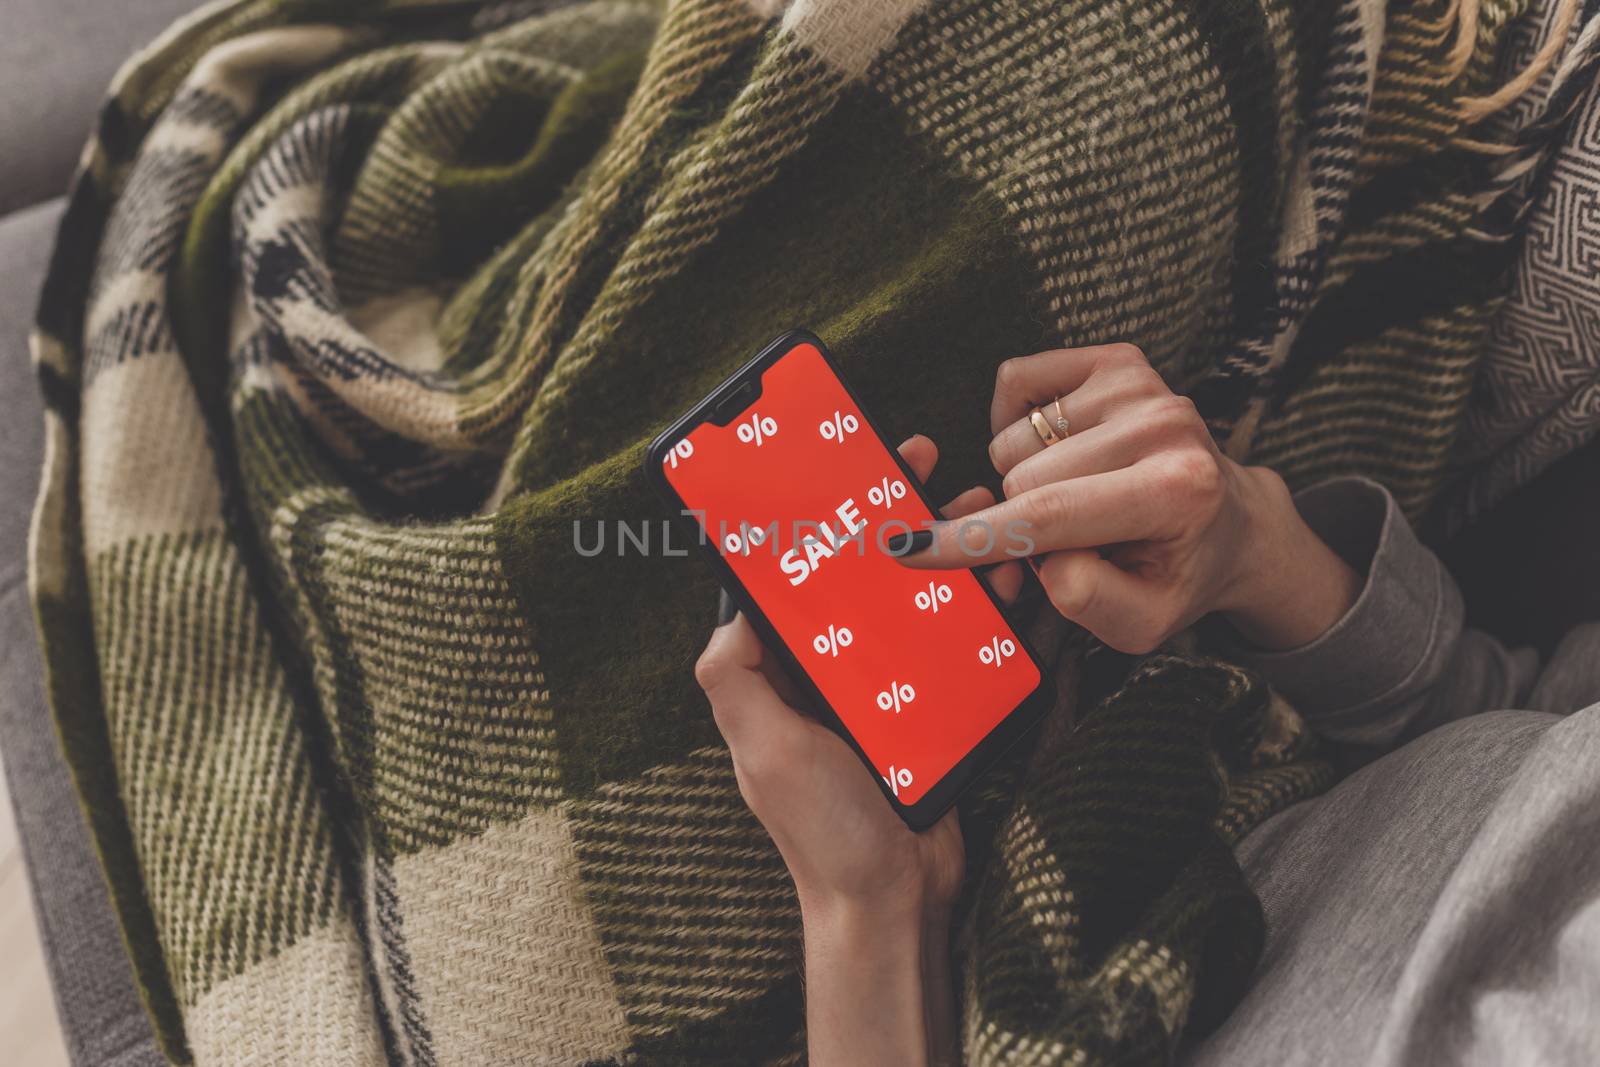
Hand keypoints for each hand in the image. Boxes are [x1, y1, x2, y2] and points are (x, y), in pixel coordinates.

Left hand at [696, 435, 994, 1065]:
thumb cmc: (822, 832)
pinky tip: (1007, 578)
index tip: (850, 467)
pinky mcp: (935, 706)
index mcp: (788, 671)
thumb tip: (732, 605)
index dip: (823, 517)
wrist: (893, 902)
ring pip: (920, 598)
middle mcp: (836, 670)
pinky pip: (958, 643)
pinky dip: (983, 607)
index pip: (801, 574)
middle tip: (932, 470)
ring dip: (948, 551)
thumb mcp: (766, 750)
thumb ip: (737, 678)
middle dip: (897, 516)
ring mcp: (890, 686)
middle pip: (867, 572)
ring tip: (983, 516)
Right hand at [892, 344, 1360, 653]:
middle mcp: (1165, 426)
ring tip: (1071, 499)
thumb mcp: (1140, 622)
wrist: (1230, 523)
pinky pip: (1017, 380)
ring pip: (1012, 436)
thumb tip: (1036, 552)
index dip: (969, 538)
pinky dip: (1015, 422)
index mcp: (1176, 493)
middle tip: (1058, 542)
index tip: (909, 549)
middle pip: (1021, 476)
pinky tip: (1052, 451)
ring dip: (1022, 475)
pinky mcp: (1120, 360)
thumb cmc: (1174, 577)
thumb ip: (1087, 600)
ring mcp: (1142, 386)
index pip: (1048, 514)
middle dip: (1020, 518)